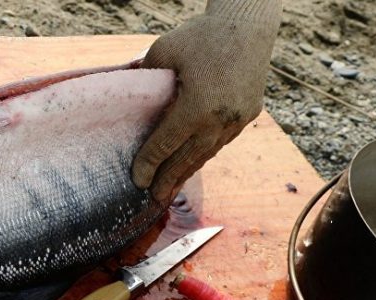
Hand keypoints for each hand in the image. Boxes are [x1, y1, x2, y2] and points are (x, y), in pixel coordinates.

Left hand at [132, 0, 281, 201]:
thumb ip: (144, 78)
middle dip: (168, 180)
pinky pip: (221, 141)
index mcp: (197, 107)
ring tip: (171, 188)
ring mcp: (238, 120)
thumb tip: (126, 97)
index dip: (149, 164)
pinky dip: (204, 153)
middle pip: (187, 158)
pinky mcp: (248, 114)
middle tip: (153, 198)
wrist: (249, 24)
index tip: (137, 180)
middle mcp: (220, 120)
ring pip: (207, 153)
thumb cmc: (201, 35)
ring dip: (187, 171)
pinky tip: (192, 162)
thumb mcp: (162, 52)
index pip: (165, 144)